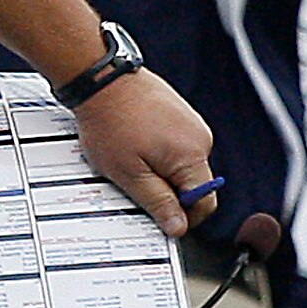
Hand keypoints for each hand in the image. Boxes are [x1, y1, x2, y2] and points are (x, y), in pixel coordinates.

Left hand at [69, 68, 219, 235]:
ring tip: (129, 160)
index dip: (183, 217)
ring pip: (181, 166)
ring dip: (159, 172)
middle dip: (167, 192)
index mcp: (193, 156)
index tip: (160, 220)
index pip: (204, 202)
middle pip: (193, 184)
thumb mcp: (129, 174)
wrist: (102, 81)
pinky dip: (156, 153)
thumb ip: (157, 202)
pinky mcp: (180, 116)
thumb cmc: (111, 124)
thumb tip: (178, 227)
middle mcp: (200, 139)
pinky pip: (174, 147)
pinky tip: (132, 145)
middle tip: (134, 186)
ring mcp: (191, 125)